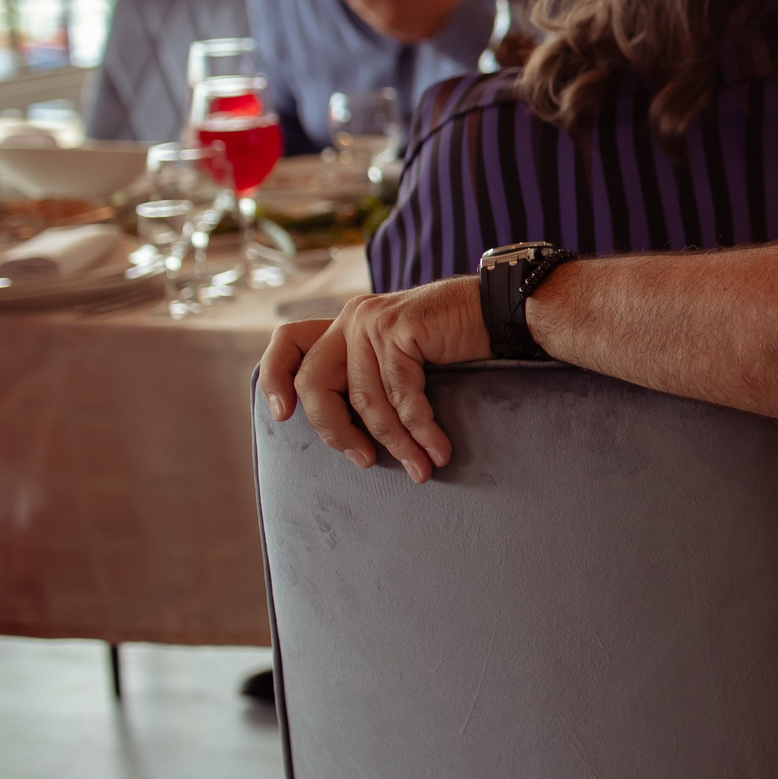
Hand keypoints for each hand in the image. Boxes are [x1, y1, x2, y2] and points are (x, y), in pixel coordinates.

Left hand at [259, 277, 488, 481]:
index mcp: (347, 323)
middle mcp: (352, 318)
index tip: (281, 416)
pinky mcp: (399, 330)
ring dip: (397, 443)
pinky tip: (438, 449)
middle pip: (316, 384)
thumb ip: (371, 372)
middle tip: (364, 462)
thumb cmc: (457, 339)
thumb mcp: (401, 354)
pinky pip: (402, 396)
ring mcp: (373, 321)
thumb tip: (350, 426)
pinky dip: (421, 430)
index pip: (289, 342)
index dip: (274, 377)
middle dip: (337, 432)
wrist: (502, 310)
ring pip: (367, 400)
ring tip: (421, 468)